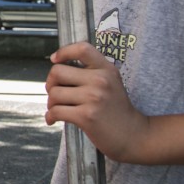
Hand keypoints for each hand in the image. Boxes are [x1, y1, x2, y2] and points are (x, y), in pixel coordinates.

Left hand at [46, 42, 150, 161]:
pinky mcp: (86, 116)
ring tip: (58, 108)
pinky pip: (56, 111)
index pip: (82, 48)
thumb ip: (90, 72)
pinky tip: (53, 119)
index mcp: (106, 69)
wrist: (133, 135)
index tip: (55, 60)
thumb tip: (57, 68)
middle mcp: (100, 80)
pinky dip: (50, 116)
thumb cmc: (116, 109)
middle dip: (50, 83)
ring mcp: (93, 98)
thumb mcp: (111, 82)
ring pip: (54, 93)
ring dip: (51, 103)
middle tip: (55, 92)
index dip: (64, 51)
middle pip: (57, 72)